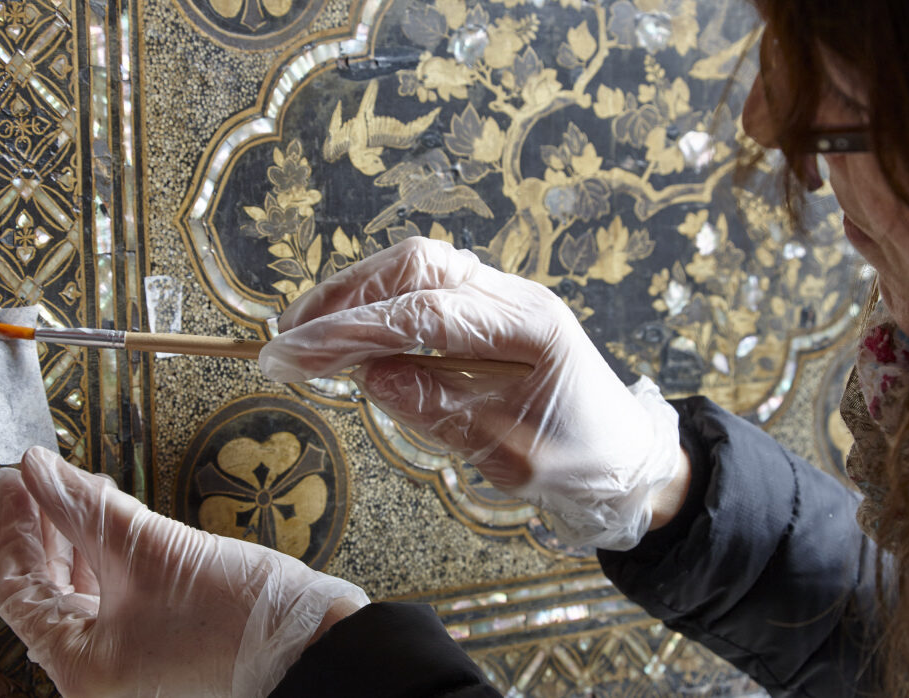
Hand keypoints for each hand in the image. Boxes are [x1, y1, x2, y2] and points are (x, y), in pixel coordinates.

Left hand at [0, 447, 367, 697]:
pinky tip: (113, 520)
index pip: (18, 590)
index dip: (11, 527)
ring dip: (76, 539)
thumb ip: (86, 508)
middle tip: (35, 477)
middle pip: (47, 594)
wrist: (312, 643)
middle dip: (42, 530)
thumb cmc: (239, 616)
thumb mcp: (152, 550)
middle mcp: (99, 675)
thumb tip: (39, 470)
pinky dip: (109, 558)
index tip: (11, 478)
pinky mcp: (160, 644)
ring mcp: (131, 663)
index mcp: (81, 668)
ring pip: (82, 595)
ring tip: (77, 490)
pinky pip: (115, 599)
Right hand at [259, 237, 683, 549]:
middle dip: (344, 300)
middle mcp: (515, 295)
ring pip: (418, 266)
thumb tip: (372, 373)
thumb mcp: (512, 456)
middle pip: (418, 267)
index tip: (292, 354)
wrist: (622, 453)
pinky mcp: (488, 306)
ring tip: (304, 331)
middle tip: (287, 342)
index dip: (352, 332)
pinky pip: (426, 286)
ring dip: (355, 292)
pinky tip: (347, 328)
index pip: (426, 315)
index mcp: (531, 328)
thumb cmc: (578, 461)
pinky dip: (378, 301)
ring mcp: (503, 294)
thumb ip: (442, 410)